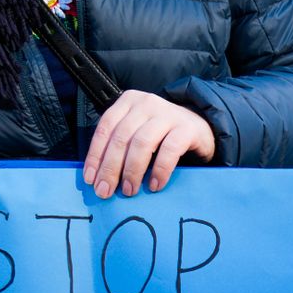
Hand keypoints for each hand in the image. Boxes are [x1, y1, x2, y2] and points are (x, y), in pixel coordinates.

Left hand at [83, 91, 215, 197]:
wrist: (201, 128)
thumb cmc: (164, 134)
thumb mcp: (138, 131)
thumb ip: (121, 145)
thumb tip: (99, 176)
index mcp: (128, 102)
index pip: (105, 128)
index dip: (96, 155)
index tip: (91, 180)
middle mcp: (146, 104)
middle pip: (121, 137)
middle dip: (111, 168)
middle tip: (106, 191)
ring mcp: (167, 114)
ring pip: (142, 143)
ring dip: (133, 171)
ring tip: (130, 190)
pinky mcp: (186, 128)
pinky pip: (169, 150)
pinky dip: (159, 170)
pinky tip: (154, 185)